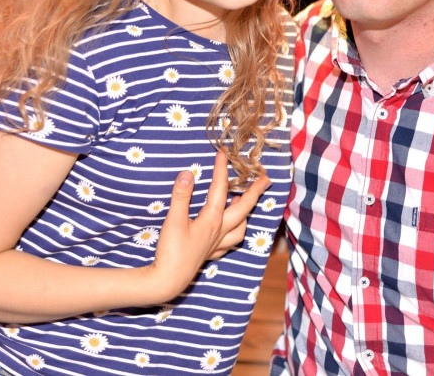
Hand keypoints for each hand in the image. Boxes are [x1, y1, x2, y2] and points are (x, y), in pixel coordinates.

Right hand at [148, 151, 270, 300]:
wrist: (167, 281)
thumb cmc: (171, 251)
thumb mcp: (173, 220)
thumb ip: (181, 196)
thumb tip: (189, 173)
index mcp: (212, 221)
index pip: (220, 190)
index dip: (221, 170)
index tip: (223, 153)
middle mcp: (219, 232)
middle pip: (243, 209)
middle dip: (255, 193)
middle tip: (266, 179)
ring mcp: (216, 245)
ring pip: (240, 228)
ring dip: (245, 214)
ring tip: (242, 202)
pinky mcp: (209, 255)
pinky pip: (229, 243)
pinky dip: (233, 234)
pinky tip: (228, 231)